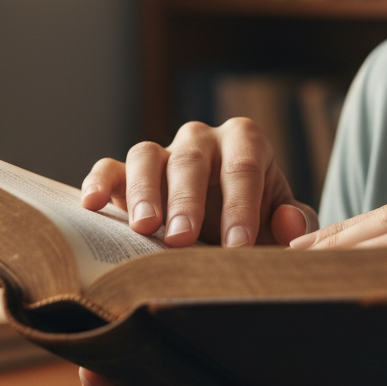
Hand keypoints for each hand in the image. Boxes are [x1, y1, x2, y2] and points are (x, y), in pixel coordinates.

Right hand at [80, 118, 317, 247]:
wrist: (229, 227)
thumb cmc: (260, 222)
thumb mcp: (285, 223)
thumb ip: (296, 223)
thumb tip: (286, 223)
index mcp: (245, 142)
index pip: (243, 167)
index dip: (241, 205)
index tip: (238, 245)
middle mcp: (201, 139)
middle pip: (191, 159)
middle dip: (187, 199)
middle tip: (184, 238)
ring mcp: (162, 153)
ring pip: (146, 156)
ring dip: (144, 191)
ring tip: (144, 229)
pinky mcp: (128, 174)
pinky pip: (109, 168)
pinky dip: (98, 182)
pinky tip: (90, 205)